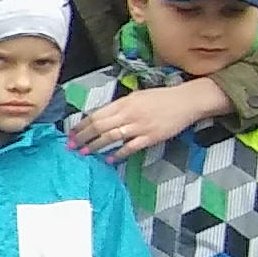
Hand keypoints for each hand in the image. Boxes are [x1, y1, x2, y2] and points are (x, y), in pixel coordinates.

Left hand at [69, 77, 226, 160]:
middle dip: (83, 137)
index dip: (82, 125)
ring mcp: (140, 126)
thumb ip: (120, 107)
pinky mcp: (151, 137)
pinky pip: (130, 147)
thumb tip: (102, 118)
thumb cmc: (161, 98)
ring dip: (95, 146)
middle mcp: (129, 114)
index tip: (71, 133)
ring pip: (111, 137)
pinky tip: (109, 159)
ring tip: (85, 152)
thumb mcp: (137, 96)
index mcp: (124, 102)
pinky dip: (118, 154)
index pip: (96, 115)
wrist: (186, 101)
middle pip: (99, 126)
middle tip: (72, 146)